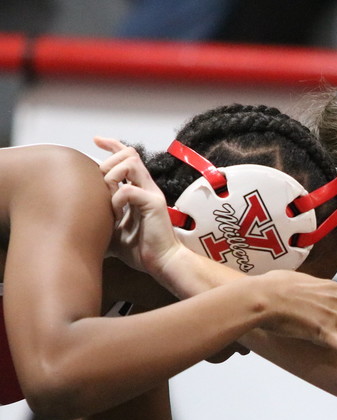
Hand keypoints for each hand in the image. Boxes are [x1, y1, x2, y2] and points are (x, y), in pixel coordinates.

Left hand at [94, 136, 185, 274]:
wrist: (162, 263)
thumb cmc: (140, 249)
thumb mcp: (113, 229)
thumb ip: (101, 217)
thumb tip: (75, 220)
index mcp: (140, 189)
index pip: (129, 157)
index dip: (112, 145)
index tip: (96, 141)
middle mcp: (148, 187)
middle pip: (129, 154)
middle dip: (108, 162)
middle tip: (100, 181)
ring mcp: (152, 194)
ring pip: (130, 163)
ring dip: (113, 175)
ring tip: (108, 194)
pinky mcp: (153, 204)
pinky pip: (128, 190)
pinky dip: (116, 199)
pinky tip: (116, 214)